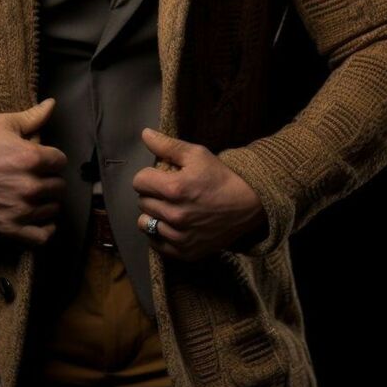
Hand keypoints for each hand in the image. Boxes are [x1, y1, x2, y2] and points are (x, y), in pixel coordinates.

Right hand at [0, 97, 66, 246]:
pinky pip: (43, 236)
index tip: (41, 161)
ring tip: (33, 195)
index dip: (51, 159)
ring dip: (46, 202)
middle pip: (59, 186)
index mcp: (32, 158)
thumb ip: (33, 116)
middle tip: (35, 178)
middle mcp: (31, 186)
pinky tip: (39, 219)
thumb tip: (52, 103)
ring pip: (53, 209)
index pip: (61, 161)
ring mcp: (22, 210)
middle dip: (49, 180)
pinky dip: (45, 229)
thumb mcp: (4, 125)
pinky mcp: (12, 229)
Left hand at [132, 127, 267, 261]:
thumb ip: (167, 145)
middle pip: (142, 201)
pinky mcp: (185, 252)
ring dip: (153, 214)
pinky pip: (155, 243)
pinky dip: (159, 234)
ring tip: (168, 208)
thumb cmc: (220, 176)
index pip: (139, 181)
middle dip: (151, 193)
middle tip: (167, 191)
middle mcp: (174, 215)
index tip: (160, 176)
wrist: (248, 205)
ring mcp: (179, 237)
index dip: (148, 175)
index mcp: (174, 189)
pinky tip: (171, 224)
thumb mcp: (197, 154)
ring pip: (145, 223)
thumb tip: (144, 134)